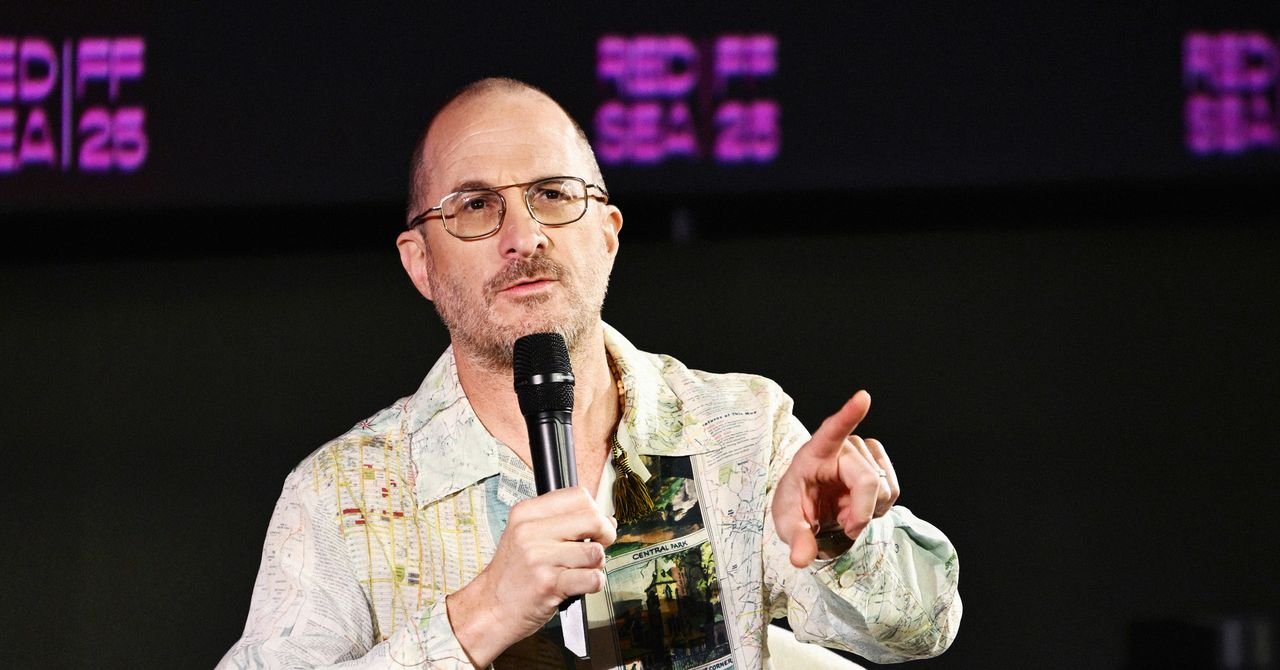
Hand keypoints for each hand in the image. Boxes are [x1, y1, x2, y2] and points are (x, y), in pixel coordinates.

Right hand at [446, 487, 615, 665]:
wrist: (491, 608)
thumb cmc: (513, 574)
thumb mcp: (527, 536)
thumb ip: (564, 523)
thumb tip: (608, 521)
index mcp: (526, 513)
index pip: (578, 496)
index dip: (595, 511)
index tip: (593, 527)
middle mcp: (530, 531)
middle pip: (593, 519)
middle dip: (604, 535)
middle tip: (596, 547)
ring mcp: (539, 558)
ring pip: (596, 552)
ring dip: (596, 564)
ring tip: (579, 570)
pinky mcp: (549, 584)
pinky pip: (593, 578)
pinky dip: (594, 583)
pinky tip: (578, 584)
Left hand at [772, 390, 900, 567]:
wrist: (810, 507)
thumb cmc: (796, 506)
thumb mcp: (788, 523)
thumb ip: (796, 539)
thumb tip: (801, 559)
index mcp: (814, 453)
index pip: (832, 431)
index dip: (849, 414)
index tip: (863, 398)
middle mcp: (843, 448)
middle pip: (868, 480)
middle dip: (861, 512)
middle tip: (844, 527)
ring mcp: (863, 455)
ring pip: (884, 488)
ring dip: (869, 511)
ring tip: (847, 514)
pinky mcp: (879, 465)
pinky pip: (893, 491)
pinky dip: (880, 508)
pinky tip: (861, 508)